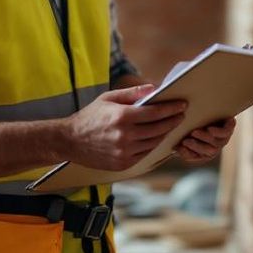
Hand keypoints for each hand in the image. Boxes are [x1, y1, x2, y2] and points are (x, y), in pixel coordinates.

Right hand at [63, 85, 186, 170]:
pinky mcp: (123, 164)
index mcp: (122, 116)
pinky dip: (153, 145)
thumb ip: (132, 93)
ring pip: (154, 142)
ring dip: (165, 133)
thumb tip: (153, 89)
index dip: (171, 108)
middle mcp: (125, 135)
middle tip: (181, 114)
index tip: (182, 105)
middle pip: (158, 128)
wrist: (70, 141)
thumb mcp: (109, 98)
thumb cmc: (90, 116)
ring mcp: (124, 152)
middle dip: (173, 120)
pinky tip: (157, 137)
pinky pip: (145, 153)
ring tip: (171, 125)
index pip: (155, 112)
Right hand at [174, 117, 235, 163]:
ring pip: (217, 143)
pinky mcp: (230, 125)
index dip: (188, 154)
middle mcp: (216, 146)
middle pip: (209, 152)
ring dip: (205, 139)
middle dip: (196, 146)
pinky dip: (218, 132)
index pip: (196, 157)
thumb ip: (181, 141)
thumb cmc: (195, 122)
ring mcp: (224, 137)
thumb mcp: (186, 133)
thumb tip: (174, 148)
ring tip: (194, 132)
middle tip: (185, 141)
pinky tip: (209, 129)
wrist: (214, 107)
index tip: (178, 147)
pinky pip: (226, 132)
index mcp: (205, 151)